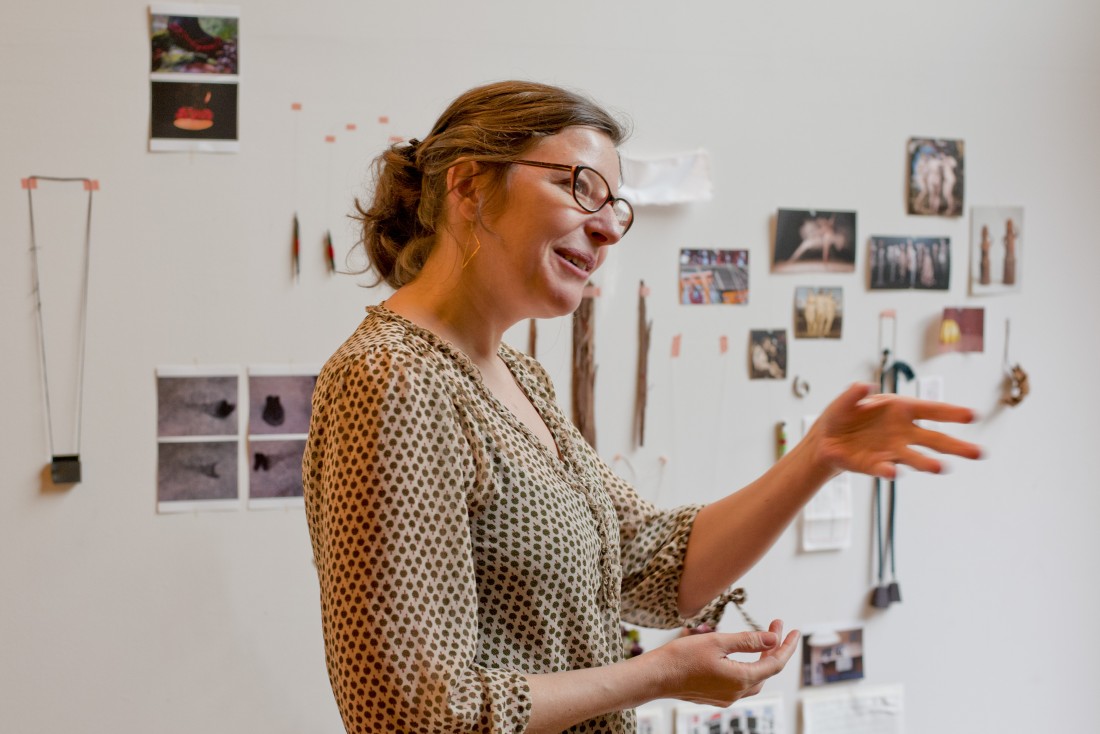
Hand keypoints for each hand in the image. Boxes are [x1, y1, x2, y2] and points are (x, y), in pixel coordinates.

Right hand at [653, 620, 798, 706]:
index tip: (794, 631)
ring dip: (761, 659)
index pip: (774, 663)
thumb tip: (773, 639)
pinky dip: (747, 668)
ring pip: (754, 679)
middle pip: (766, 671)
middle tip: (774, 626)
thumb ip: (748, 640)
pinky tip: (741, 656)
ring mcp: (725, 698)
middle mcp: (736, 693)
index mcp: (741, 679)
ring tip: (762, 640)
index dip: (787, 646)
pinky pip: (740, 684)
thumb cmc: (682, 657)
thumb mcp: (718, 641)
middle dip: (774, 648)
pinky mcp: (715, 697)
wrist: (656, 677)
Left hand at [811, 383, 981, 478]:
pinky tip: (894, 472)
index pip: (931, 410)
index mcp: (901, 410)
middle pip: (935, 439)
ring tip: (940, 468)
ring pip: (915, 458)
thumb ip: (853, 394)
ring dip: (926, 463)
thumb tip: (864, 386)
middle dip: (956, 446)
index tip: (972, 415)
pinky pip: (885, 469)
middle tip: (979, 452)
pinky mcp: (876, 465)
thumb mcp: (844, 401)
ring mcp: (892, 450)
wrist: (825, 439)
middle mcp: (903, 432)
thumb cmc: (843, 416)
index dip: (951, 412)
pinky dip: (889, 471)